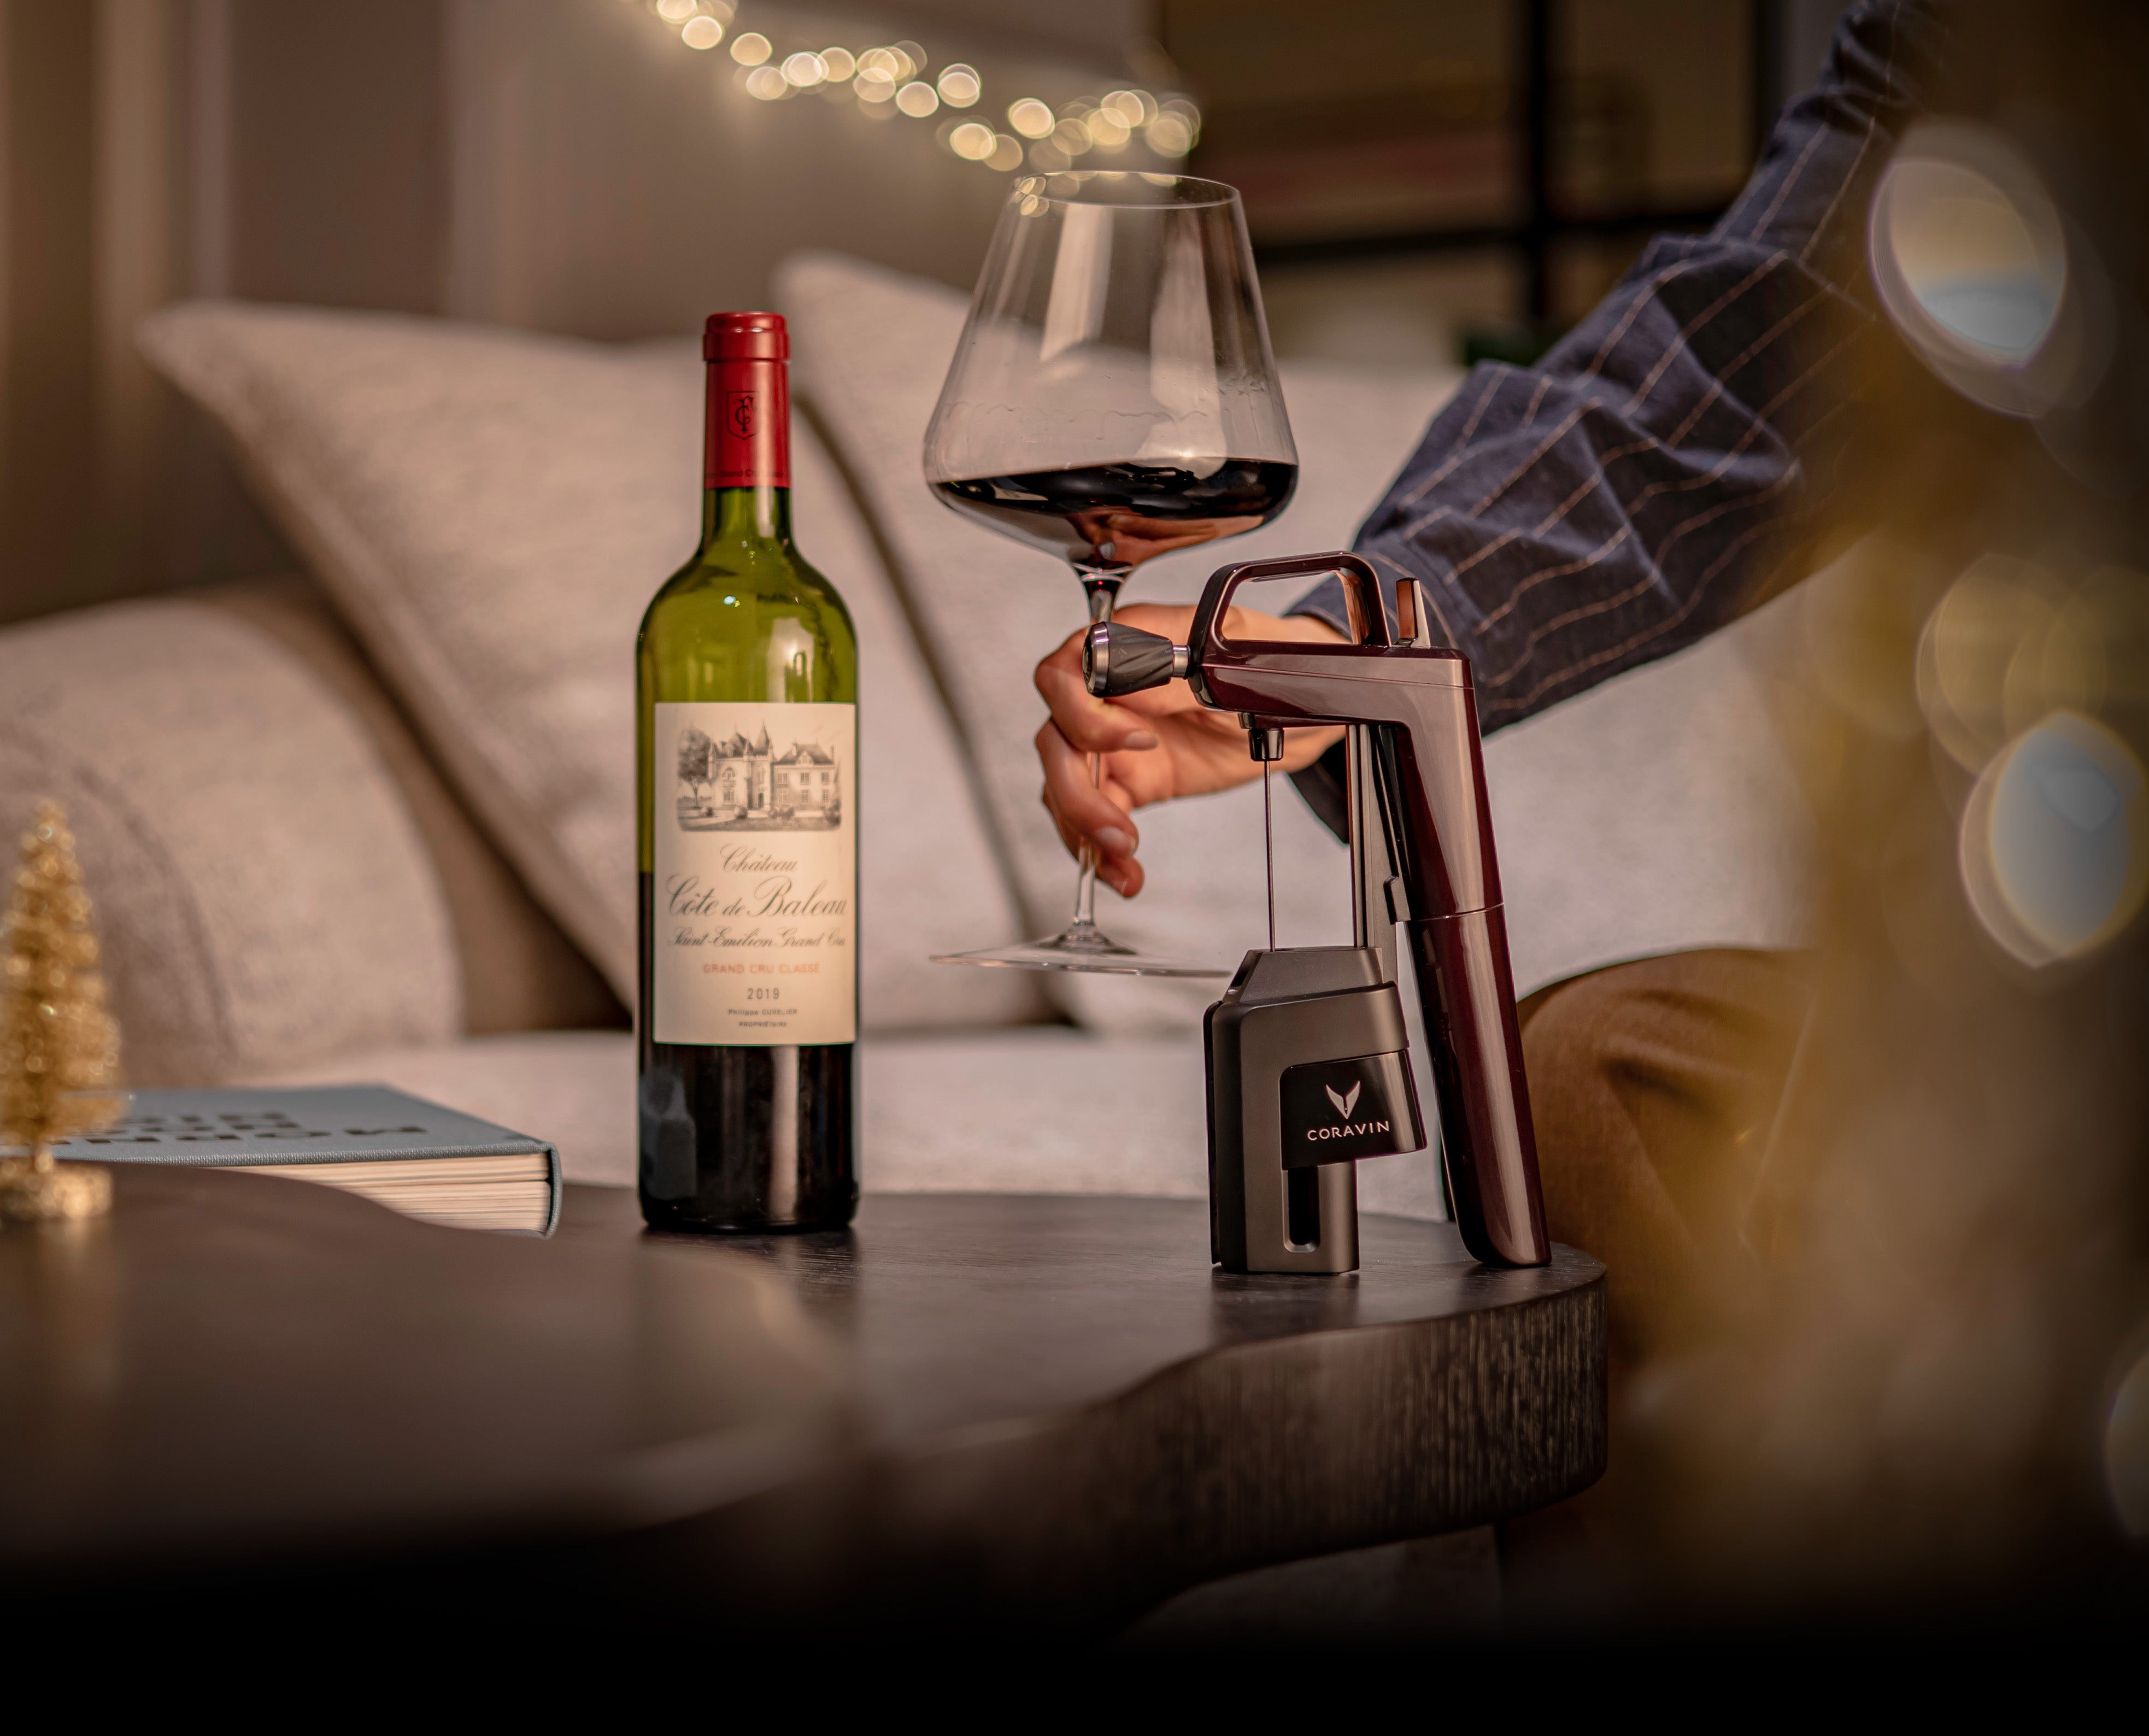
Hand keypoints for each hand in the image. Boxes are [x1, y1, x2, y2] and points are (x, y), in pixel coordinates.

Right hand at [1033, 604, 1345, 898]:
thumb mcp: (1234, 670)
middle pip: (1056, 737)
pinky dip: (1100, 850)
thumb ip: (1179, 679)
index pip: (1065, 674)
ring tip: (1122, 858)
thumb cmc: (1268, 668)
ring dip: (1083, 827)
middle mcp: (1109, 693)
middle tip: (1116, 824)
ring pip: (1064, 782)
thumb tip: (1131, 690)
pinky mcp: (1128, 779)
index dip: (1085, 714)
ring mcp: (1114, 739)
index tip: (1138, 741)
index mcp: (1130, 645)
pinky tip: (1124, 874)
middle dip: (1075, 788)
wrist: (1296, 712)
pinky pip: (1094, 814)